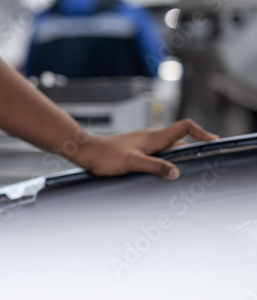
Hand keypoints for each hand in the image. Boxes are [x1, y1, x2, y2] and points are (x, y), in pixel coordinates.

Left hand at [71, 119, 217, 179]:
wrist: (84, 151)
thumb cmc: (105, 156)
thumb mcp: (132, 163)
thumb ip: (155, 166)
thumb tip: (176, 172)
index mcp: (153, 137)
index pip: (184, 127)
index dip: (201, 132)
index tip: (214, 141)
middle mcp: (150, 137)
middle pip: (180, 139)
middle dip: (194, 148)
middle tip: (206, 160)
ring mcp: (143, 142)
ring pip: (168, 147)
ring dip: (179, 156)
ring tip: (189, 169)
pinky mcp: (136, 149)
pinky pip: (158, 152)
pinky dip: (167, 160)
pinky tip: (164, 171)